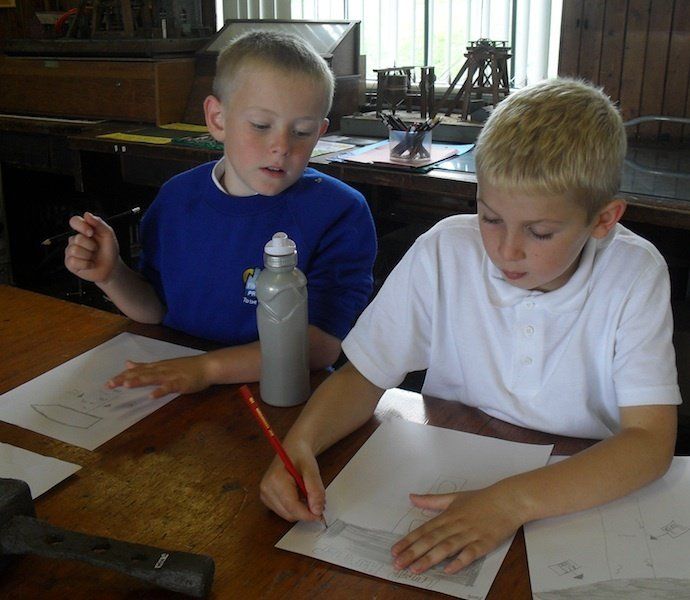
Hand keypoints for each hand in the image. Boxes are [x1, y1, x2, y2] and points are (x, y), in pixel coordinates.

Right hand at [64, 212, 119, 282]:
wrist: (112, 267)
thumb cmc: (109, 250)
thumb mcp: (108, 234)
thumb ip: (99, 223)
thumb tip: (86, 214)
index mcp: (83, 230)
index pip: (74, 221)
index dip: (81, 226)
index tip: (91, 233)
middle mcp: (74, 239)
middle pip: (77, 238)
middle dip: (91, 245)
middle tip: (96, 249)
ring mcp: (70, 251)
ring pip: (75, 250)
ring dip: (89, 255)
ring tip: (93, 257)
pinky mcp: (70, 263)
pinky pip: (73, 261)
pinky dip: (86, 264)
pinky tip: (90, 264)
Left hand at [107, 355, 211, 398]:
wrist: (206, 366)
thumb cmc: (186, 367)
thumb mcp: (163, 365)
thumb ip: (145, 366)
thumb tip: (128, 363)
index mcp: (156, 367)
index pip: (136, 371)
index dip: (122, 376)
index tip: (107, 383)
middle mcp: (161, 369)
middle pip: (140, 374)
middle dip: (125, 379)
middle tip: (109, 385)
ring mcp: (171, 375)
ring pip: (152, 378)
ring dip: (139, 381)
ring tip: (126, 385)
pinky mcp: (180, 383)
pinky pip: (169, 387)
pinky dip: (161, 391)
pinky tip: (152, 396)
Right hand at [259, 443, 325, 523]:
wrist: (293, 448)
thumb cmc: (301, 455)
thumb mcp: (312, 469)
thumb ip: (315, 490)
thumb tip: (317, 510)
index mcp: (275, 480)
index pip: (292, 506)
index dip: (307, 514)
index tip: (320, 515)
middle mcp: (266, 488)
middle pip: (289, 513)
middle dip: (305, 511)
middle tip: (318, 501)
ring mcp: (265, 494)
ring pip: (287, 515)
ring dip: (301, 510)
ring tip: (308, 495)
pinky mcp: (267, 498)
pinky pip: (284, 511)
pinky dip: (295, 508)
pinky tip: (299, 496)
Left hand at [391, 484, 521, 574]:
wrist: (508, 500)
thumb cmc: (481, 499)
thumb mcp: (454, 497)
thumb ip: (432, 500)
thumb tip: (412, 497)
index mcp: (448, 515)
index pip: (424, 530)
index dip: (408, 541)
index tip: (395, 551)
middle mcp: (456, 525)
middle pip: (431, 540)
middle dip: (413, 553)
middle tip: (398, 564)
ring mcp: (470, 534)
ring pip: (446, 548)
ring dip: (430, 559)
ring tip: (415, 569)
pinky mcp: (485, 543)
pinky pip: (470, 554)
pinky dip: (459, 561)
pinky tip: (448, 569)